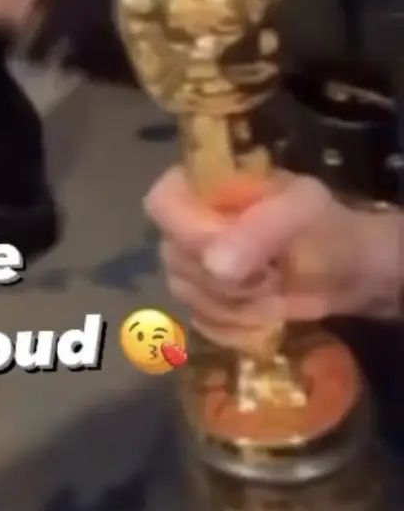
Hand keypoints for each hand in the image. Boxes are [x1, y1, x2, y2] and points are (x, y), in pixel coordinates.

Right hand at [146, 166, 403, 342]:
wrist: (345, 271)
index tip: (237, 258)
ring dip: (237, 305)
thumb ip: (261, 229)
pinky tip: (265, 316)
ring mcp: (193, 262)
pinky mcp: (205, 299)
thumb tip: (215, 265)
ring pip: (187, 293)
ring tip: (275, 292)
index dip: (192, 235)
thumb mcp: (303, 212)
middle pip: (175, 257)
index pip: (163, 204)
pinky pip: (201, 321)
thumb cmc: (323, 228)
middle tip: (272, 276)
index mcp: (204, 182)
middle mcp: (187, 220)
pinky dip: (237, 327)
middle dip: (228, 279)